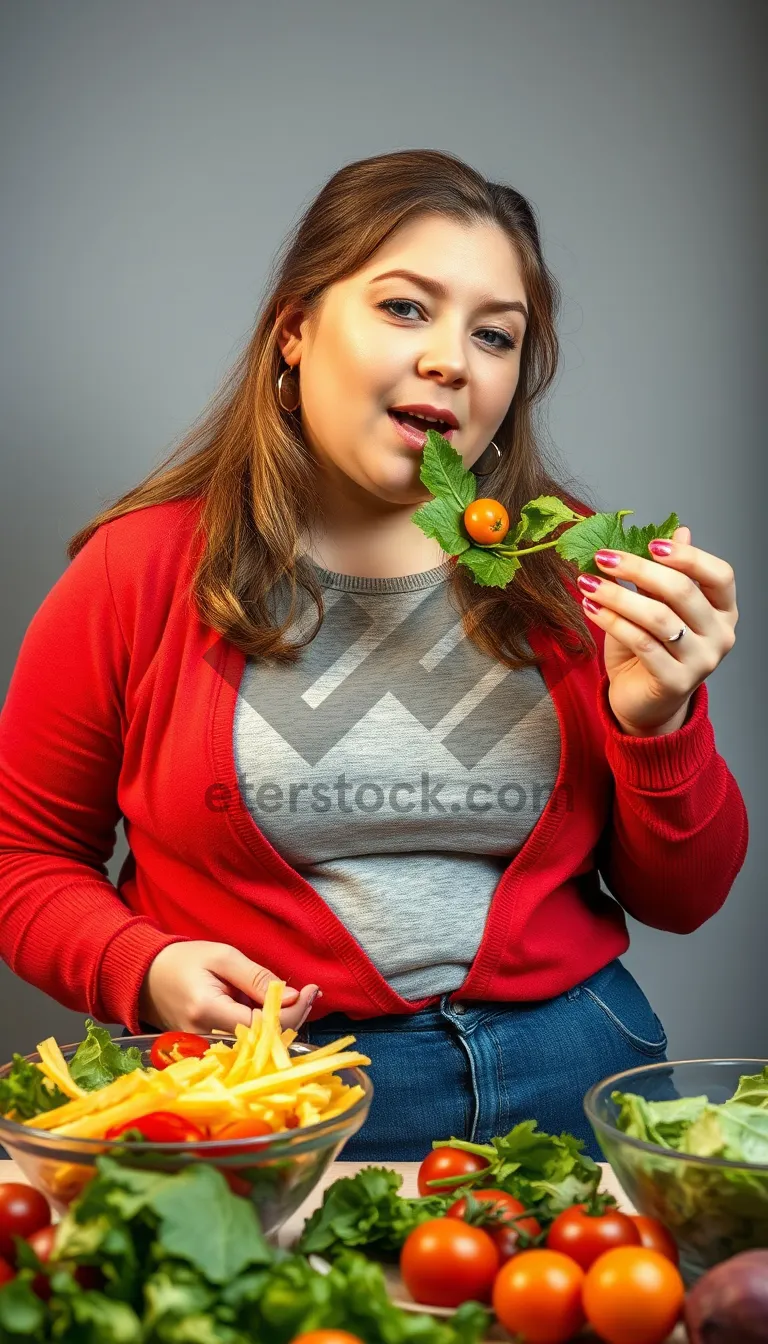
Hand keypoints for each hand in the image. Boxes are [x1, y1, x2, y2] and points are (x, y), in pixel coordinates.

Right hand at [138, 941, 320, 1033]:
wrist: (143, 977)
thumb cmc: (181, 961)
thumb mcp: (222, 957)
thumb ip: (256, 978)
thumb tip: (292, 997)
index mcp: (208, 1011)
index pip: (263, 1025)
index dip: (293, 1010)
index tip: (313, 989)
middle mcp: (205, 1039)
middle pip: (263, 1040)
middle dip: (293, 1016)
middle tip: (311, 992)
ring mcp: (204, 1051)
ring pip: (257, 1045)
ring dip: (280, 1022)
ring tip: (296, 997)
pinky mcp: (206, 1052)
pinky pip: (244, 1045)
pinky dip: (263, 1028)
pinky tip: (273, 1009)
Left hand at [576, 526, 738, 734]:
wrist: (643, 702)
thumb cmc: (649, 650)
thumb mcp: (656, 606)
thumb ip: (665, 575)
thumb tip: (678, 530)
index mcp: (723, 610)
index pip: (720, 575)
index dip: (688, 556)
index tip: (650, 544)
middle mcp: (721, 635)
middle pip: (683, 591)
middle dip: (638, 570)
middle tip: (603, 557)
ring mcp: (702, 661)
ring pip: (658, 618)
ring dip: (617, 595)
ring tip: (587, 583)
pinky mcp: (676, 682)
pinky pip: (641, 643)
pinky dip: (612, 622)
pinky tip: (590, 607)